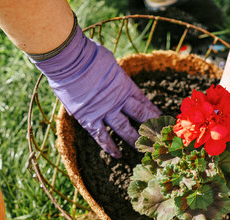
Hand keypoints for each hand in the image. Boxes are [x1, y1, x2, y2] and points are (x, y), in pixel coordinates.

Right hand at [32, 25, 160, 157]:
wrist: (68, 59)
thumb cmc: (86, 54)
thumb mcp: (109, 61)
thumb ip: (114, 73)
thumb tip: (114, 75)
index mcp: (125, 84)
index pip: (143, 101)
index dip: (153, 111)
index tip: (161, 119)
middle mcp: (118, 99)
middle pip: (139, 115)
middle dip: (151, 126)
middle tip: (160, 138)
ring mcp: (104, 111)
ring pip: (124, 129)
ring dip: (135, 139)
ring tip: (144, 149)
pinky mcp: (89, 119)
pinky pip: (101, 136)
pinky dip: (109, 147)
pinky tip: (117, 155)